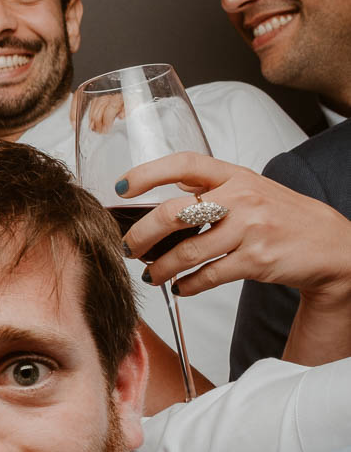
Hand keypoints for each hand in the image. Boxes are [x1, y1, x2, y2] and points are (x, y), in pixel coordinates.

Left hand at [117, 151, 350, 301]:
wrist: (332, 246)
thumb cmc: (284, 216)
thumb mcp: (252, 188)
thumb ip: (212, 185)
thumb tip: (170, 186)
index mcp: (236, 176)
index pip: (185, 164)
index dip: (148, 173)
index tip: (122, 187)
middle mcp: (242, 198)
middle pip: (173, 213)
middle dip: (141, 234)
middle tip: (128, 247)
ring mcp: (250, 229)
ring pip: (187, 251)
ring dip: (161, 267)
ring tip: (151, 274)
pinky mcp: (256, 260)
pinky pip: (208, 276)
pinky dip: (188, 285)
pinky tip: (180, 287)